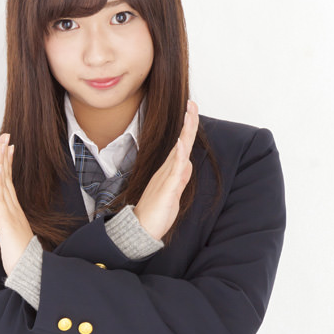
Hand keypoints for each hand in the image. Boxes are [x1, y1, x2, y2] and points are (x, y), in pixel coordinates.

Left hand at [0, 133, 33, 275]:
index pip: (7, 183)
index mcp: (13, 210)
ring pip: (3, 180)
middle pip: (5, 177)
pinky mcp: (6, 216)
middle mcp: (13, 207)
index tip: (7, 150)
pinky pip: (0, 193)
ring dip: (1, 161)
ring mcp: (10, 210)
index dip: (6, 166)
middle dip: (4, 156)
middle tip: (5, 137)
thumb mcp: (5, 237)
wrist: (27, 269)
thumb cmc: (18, 255)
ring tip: (2, 142)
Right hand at [133, 100, 198, 240]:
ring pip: (179, 151)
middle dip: (188, 123)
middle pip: (181, 143)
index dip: (188, 129)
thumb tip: (188, 164)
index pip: (182, 146)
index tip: (191, 111)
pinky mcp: (167, 189)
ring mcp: (166, 178)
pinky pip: (175, 170)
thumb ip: (180, 178)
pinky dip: (179, 156)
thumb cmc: (156, 213)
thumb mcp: (173, 193)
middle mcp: (167, 170)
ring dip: (185, 132)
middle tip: (192, 104)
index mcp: (170, 171)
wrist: (141, 229)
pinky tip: (182, 144)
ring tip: (190, 114)